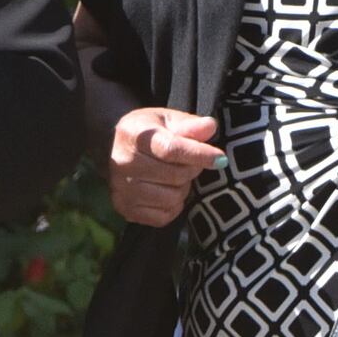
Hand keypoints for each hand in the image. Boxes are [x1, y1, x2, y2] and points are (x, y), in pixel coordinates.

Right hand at [108, 106, 222, 227]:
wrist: (116, 148)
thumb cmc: (149, 131)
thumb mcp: (168, 120)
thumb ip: (190, 124)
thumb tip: (210, 127)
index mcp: (134, 134)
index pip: (171, 149)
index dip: (199, 155)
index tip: (221, 159)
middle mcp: (123, 163)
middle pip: (175, 175)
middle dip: (192, 169)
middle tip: (191, 162)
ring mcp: (122, 188)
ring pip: (171, 198)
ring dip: (183, 188)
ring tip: (176, 176)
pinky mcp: (126, 209)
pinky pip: (163, 216)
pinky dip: (173, 206)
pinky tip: (167, 191)